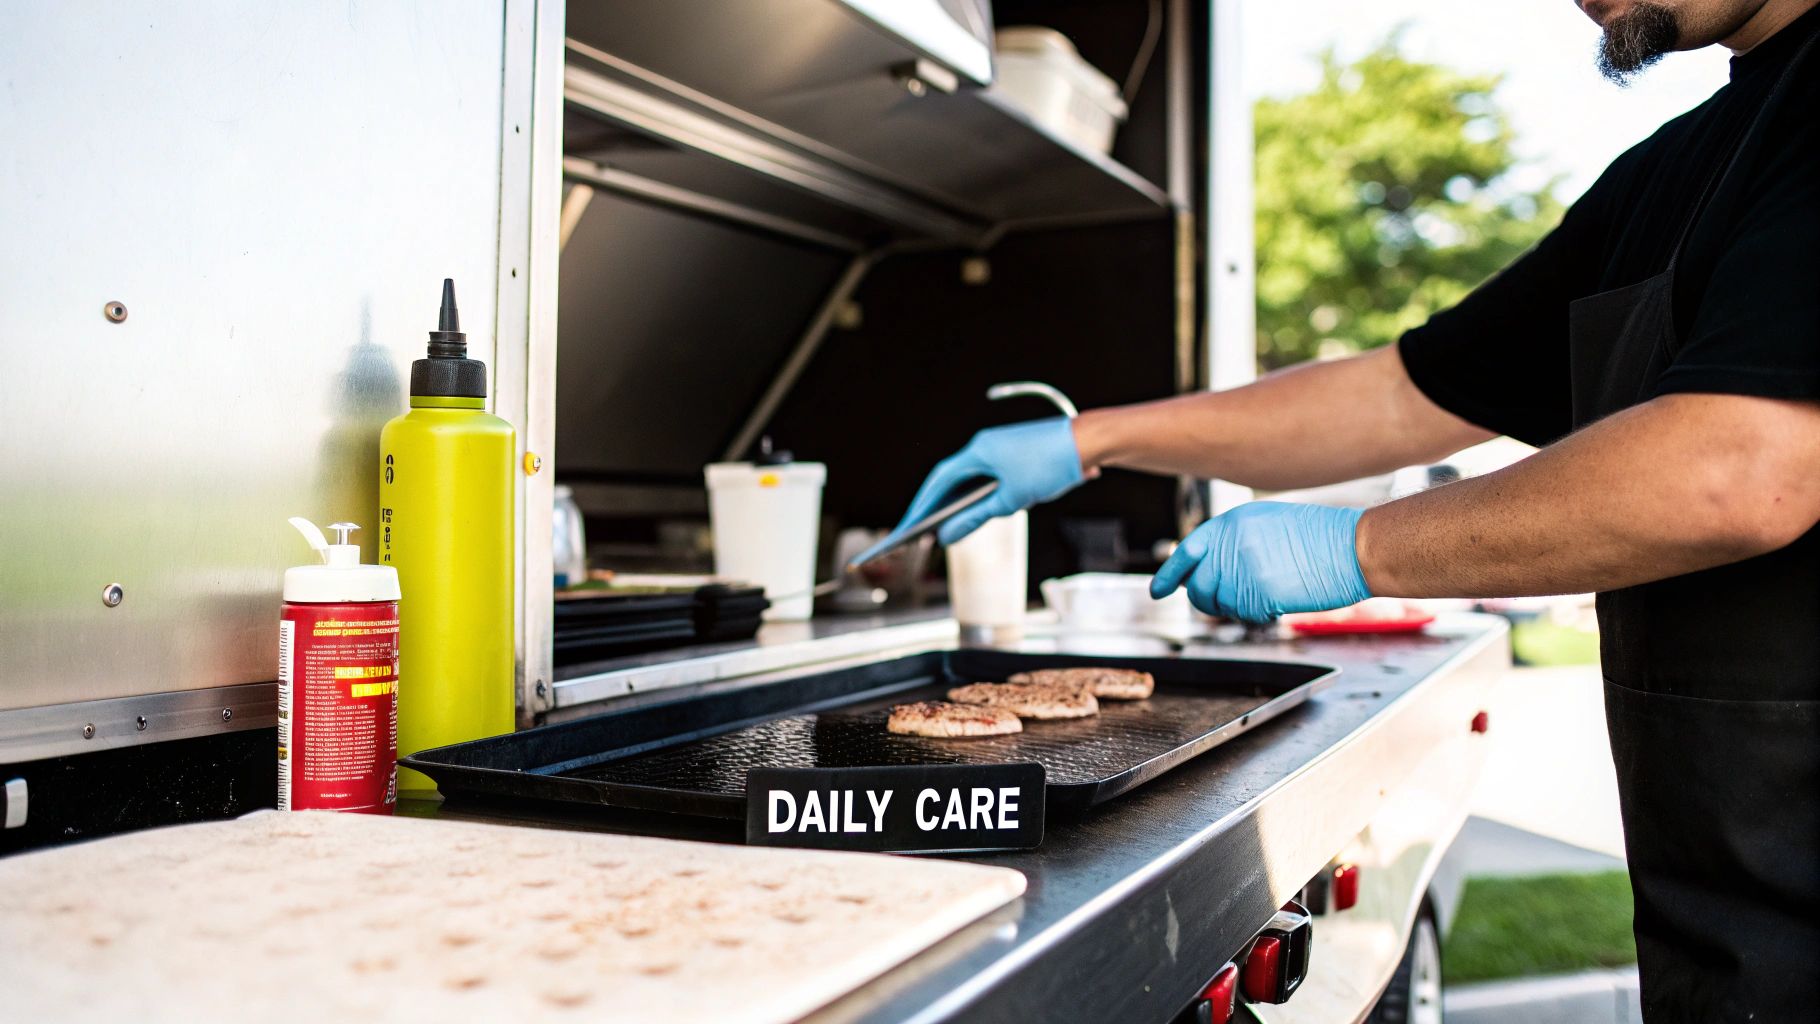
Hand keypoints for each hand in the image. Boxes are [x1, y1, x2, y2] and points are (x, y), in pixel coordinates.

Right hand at [894, 417, 1084, 544]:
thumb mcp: (1011, 500)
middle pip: (951, 477)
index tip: (909, 524)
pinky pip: (987, 474)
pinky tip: (976, 512)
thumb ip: (976, 518)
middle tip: (920, 529)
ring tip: (946, 526)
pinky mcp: (1014, 452)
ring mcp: (999, 446)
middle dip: (936, 504)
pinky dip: (977, 494)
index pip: (940, 479)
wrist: (1089, 441)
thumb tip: (949, 534)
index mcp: (979, 450)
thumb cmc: (1052, 466)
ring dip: (958, 500)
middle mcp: (985, 444)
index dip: (923, 504)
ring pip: (970, 477)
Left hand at [1150, 502, 1370, 621]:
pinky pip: (1244, 615)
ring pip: (1219, 604)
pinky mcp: (1259, 594)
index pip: (1188, 551)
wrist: (1355, 548)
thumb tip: (1214, 567)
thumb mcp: (1269, 523)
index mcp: (1232, 523)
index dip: (1170, 573)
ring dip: (1236, 607)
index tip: (1159, 590)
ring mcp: (1244, 571)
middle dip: (1208, 599)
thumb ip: (1236, 542)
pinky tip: (1278, 601)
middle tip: (1229, 600)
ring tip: (1266, 593)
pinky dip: (1257, 615)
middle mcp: (1231, 545)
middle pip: (1199, 586)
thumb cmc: (1323, 537)